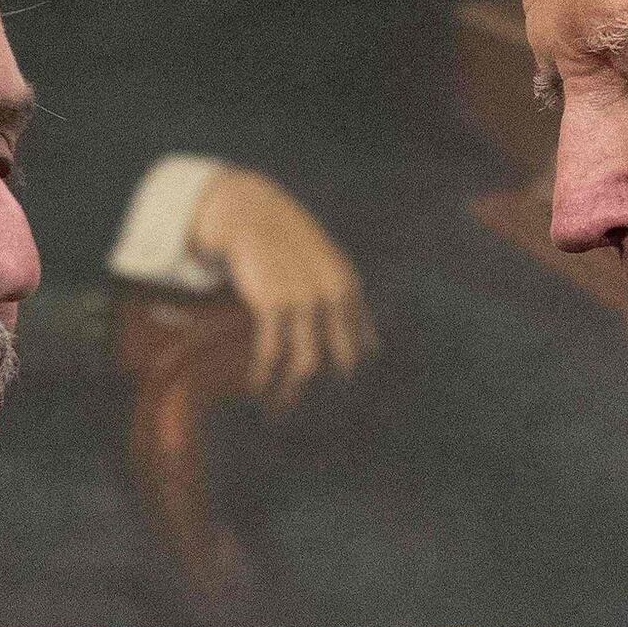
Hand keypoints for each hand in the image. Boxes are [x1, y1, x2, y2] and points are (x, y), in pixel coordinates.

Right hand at [183, 165, 373, 408]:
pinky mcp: (274, 304)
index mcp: (350, 291)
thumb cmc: (290, 247)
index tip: (327, 395)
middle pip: (340, 363)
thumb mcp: (329, 271)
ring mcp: (305, 301)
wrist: (253, 215)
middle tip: (301, 409)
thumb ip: (349, 308)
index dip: (346, 375)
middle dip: (323, 393)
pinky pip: (271, 353)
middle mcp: (333, 297)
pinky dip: (262, 375)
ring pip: (305, 366)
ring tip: (274, 411)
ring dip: (288, 395)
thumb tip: (373, 351)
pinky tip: (255, 388)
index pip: (362, 348)